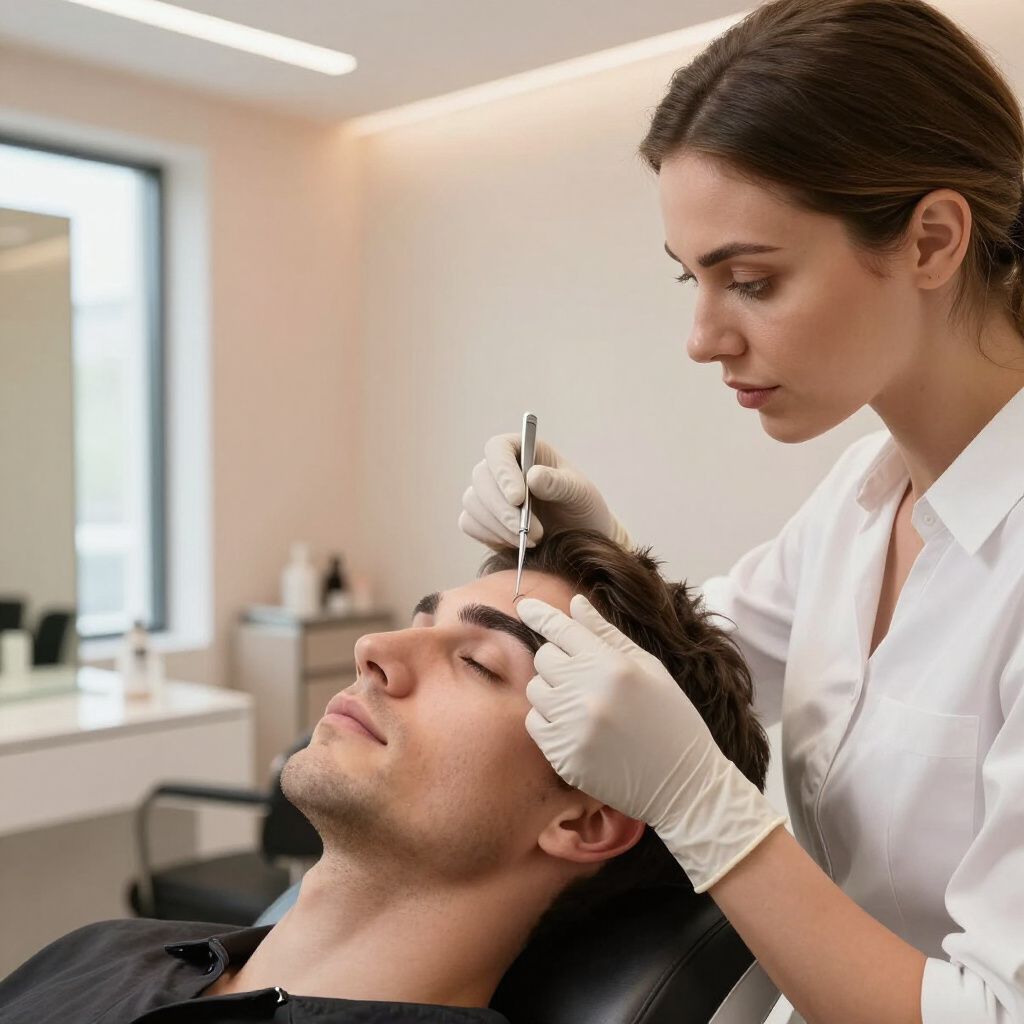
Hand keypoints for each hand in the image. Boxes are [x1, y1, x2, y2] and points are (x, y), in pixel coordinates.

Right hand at [458, 433, 631, 550]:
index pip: (498, 449)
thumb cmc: (581, 507)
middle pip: (481, 478)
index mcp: (522, 450)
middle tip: (531, 532)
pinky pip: (470, 523)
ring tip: (534, 540)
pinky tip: (517, 543)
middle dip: (503, 509)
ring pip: (473, 502)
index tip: (518, 499)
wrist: (579, 538)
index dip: (503, 472)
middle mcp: (500, 469)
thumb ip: (558, 483)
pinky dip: (491, 535)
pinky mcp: (482, 519)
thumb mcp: (579, 492)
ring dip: (500, 526)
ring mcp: (488, 494)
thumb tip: (532, 476)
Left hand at [517, 593, 785, 892]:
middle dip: (558, 660)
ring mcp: (573, 726)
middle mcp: (589, 692)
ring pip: (535, 690)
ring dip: (552, 691)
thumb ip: (606, 634)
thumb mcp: (648, 668)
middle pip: (544, 658)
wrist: (685, 784)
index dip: (539, 613)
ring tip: (583, 704)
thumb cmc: (671, 719)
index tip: (524, 605)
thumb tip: (574, 603)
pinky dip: (548, 720)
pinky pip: (534, 723)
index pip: (562, 630)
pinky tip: (577, 727)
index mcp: (613, 665)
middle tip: (583, 675)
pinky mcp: (563, 755)